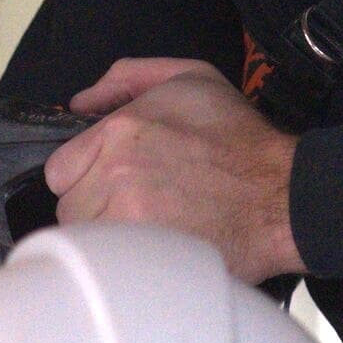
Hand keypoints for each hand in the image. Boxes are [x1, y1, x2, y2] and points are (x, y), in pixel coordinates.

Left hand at [43, 58, 301, 282]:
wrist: (282, 196)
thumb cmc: (240, 141)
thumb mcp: (190, 79)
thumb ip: (126, 78)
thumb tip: (80, 102)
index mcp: (120, 131)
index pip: (59, 169)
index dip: (84, 176)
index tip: (109, 180)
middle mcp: (117, 175)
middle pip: (70, 208)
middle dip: (95, 207)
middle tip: (136, 204)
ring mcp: (130, 220)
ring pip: (89, 239)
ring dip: (111, 234)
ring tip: (149, 226)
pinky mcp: (148, 258)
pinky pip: (110, 265)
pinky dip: (127, 260)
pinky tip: (155, 249)